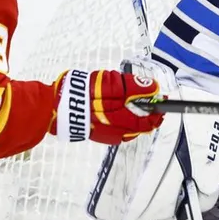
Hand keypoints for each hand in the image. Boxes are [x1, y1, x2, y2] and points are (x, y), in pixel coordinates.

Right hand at [50, 69, 164, 144]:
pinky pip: (120, 129)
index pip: (150, 119)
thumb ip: (134, 87)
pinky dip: (124, 119)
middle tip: (149, 97)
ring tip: (130, 100)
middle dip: (148, 111)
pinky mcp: (101, 135)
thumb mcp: (111, 84)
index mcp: (122, 120)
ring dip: (136, 114)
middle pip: (142, 124)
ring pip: (132, 126)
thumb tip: (154, 88)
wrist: (55, 106)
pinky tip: (118, 108)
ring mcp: (109, 135)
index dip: (159, 108)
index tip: (163, 98)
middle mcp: (118, 132)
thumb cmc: (82, 93)